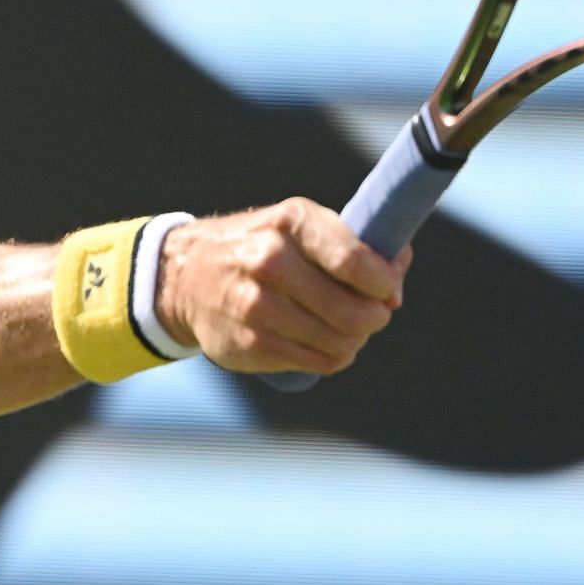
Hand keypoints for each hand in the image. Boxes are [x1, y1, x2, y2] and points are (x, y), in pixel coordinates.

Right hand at [155, 200, 410, 376]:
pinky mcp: (251, 344)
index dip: (384, 282)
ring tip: (346, 328)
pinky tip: (323, 342)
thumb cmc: (262, 246)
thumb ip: (354, 246)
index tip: (388, 288)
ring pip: (340, 342)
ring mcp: (257, 306)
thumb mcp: (300, 225)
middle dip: (374, 317)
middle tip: (372, 313)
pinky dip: (333, 356)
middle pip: (353, 311)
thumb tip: (397, 280)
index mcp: (291, 222)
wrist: (186, 275)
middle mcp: (270, 261)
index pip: (354, 261)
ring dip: (354, 340)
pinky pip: (319, 363)